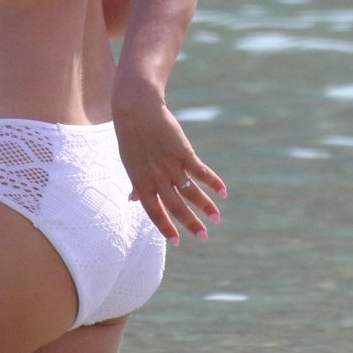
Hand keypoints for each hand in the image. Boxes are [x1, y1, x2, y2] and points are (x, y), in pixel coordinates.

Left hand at [113, 87, 226, 244]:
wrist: (136, 110)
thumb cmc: (131, 138)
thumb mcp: (129, 163)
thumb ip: (136, 184)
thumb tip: (133, 200)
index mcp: (140, 183)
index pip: (154, 212)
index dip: (166, 228)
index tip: (178, 242)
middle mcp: (156, 178)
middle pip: (176, 206)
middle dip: (191, 224)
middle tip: (204, 236)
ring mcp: (170, 165)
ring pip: (191, 191)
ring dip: (206, 206)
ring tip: (217, 218)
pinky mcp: (183, 151)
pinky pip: (200, 171)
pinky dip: (213, 182)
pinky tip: (223, 192)